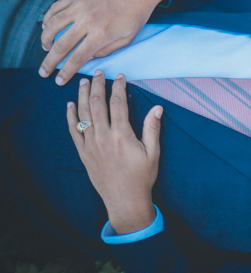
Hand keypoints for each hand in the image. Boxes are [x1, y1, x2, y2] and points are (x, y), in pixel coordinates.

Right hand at [40, 0, 168, 84]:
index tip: (58, 80)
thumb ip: (106, 51)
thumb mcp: (128, 37)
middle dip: (49, 62)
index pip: (77, 58)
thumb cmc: (137, 12)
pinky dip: (48, 19)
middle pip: (60, 46)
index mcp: (101, 33)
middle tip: (43, 72)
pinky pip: (55, 8)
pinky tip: (47, 27)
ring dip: (45, 40)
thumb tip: (88, 58)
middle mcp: (87, 20)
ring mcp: (79, 5)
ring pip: (52, 26)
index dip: (65, 71)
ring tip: (45, 49)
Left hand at [67, 71, 162, 233]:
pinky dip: (71, 117)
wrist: (124, 199)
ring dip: (82, 96)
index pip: (118, 103)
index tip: (119, 76)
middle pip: (97, 104)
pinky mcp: (83, 153)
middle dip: (97, 86)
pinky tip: (70, 106)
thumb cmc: (142, 177)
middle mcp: (103, 137)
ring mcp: (90, 145)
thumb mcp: (153, 152)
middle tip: (98, 73)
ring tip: (82, 82)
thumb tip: (157, 108)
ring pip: (83, 114)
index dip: (118, 87)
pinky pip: (74, 131)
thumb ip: (152, 128)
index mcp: (122, 135)